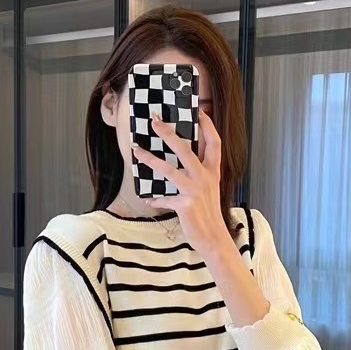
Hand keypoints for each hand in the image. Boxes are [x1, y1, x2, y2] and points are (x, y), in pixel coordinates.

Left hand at [131, 110, 233, 258]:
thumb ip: (197, 176)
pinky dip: (156, 199)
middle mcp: (204, 178)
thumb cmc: (209, 215)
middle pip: (185, 149)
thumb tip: (181, 166)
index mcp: (212, 172)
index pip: (214, 143)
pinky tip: (149, 200)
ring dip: (150, 158)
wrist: (214, 238)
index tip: (200, 111)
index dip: (208, 126)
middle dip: (168, 133)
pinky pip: (165, 198)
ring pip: (168, 169)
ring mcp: (194, 190)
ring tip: (136, 150)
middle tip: (154, 121)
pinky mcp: (185, 204)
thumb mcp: (208, 191)